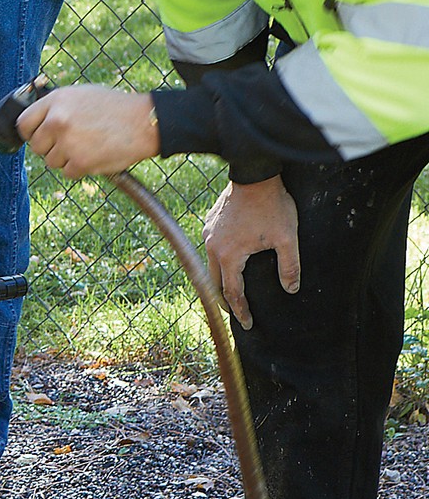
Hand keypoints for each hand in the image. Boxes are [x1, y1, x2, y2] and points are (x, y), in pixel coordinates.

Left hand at [16, 85, 159, 177]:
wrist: (143, 122)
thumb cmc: (114, 108)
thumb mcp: (82, 95)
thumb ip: (57, 106)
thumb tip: (37, 120)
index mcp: (56, 101)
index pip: (23, 123)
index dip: (30, 133)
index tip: (37, 137)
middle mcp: (57, 120)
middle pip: (36, 146)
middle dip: (49, 148)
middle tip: (70, 143)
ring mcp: (67, 142)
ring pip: (51, 162)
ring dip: (66, 159)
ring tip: (87, 145)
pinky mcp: (79, 161)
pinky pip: (67, 172)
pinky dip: (79, 169)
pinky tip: (94, 155)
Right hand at [202, 177, 299, 328]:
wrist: (255, 175)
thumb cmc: (272, 206)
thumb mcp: (288, 238)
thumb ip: (289, 266)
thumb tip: (291, 289)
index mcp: (230, 256)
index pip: (232, 292)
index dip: (240, 311)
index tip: (247, 324)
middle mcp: (213, 247)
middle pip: (215, 282)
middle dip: (226, 300)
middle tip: (237, 312)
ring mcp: (208, 233)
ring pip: (211, 265)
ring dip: (221, 279)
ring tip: (232, 288)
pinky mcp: (209, 222)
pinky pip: (211, 248)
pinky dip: (220, 260)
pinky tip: (230, 258)